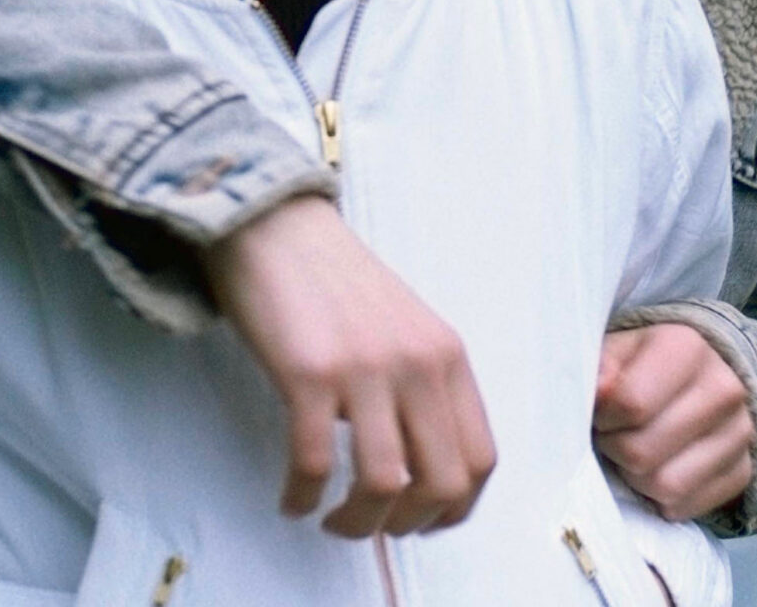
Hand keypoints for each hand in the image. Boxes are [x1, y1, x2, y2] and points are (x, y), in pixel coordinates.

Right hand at [205, 194, 496, 536]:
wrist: (275, 227)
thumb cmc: (334, 282)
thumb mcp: (405, 328)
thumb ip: (423, 387)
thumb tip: (422, 469)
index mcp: (448, 356)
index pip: (481, 459)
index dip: (454, 509)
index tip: (421, 522)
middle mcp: (418, 363)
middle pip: (442, 482)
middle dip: (407, 525)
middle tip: (372, 527)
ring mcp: (365, 367)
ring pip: (384, 484)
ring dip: (357, 522)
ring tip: (331, 520)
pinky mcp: (309, 372)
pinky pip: (314, 463)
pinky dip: (302, 497)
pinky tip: (291, 499)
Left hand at [593, 323, 754, 520]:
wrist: (695, 381)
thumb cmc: (640, 366)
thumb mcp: (614, 351)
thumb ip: (600, 368)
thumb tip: (600, 392)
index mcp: (687, 348)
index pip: (631, 404)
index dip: (602, 417)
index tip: (600, 412)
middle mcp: (725, 389)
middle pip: (642, 452)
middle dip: (615, 449)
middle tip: (612, 435)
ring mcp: (741, 433)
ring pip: (664, 486)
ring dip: (635, 477)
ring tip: (632, 452)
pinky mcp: (743, 472)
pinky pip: (684, 506)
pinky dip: (660, 498)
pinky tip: (658, 468)